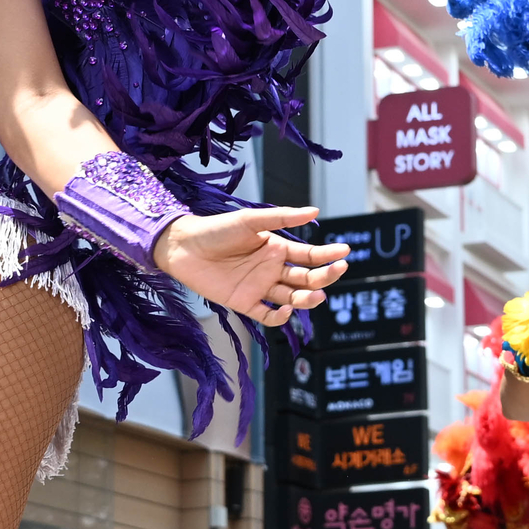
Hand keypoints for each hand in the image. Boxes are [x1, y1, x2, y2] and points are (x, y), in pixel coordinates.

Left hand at [154, 204, 346, 326]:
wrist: (183, 247)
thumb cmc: (216, 229)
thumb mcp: (250, 220)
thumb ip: (281, 218)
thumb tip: (314, 211)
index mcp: (277, 248)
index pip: (309, 255)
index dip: (328, 255)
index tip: (345, 252)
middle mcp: (272, 269)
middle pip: (306, 278)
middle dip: (324, 276)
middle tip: (337, 271)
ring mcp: (260, 287)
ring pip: (293, 297)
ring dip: (307, 298)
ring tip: (316, 295)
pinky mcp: (245, 303)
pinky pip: (268, 314)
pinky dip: (280, 317)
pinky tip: (287, 310)